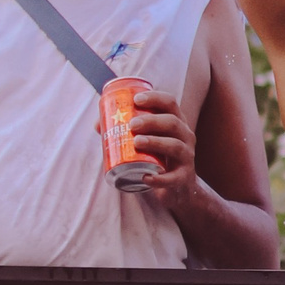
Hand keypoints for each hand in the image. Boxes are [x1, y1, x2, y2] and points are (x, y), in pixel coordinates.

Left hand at [115, 83, 204, 216]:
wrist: (177, 187)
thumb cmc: (157, 156)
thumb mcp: (146, 140)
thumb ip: (124, 130)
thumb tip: (98, 125)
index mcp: (175, 122)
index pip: (169, 103)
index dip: (154, 98)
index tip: (136, 100)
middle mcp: (185, 136)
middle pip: (172, 123)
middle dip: (152, 121)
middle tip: (132, 124)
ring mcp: (186, 157)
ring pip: (175, 146)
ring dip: (156, 142)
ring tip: (137, 142)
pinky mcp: (183, 177)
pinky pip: (174, 177)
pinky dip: (160, 178)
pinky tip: (146, 178)